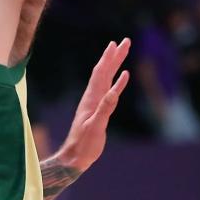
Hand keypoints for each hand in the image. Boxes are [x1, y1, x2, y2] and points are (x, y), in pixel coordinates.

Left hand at [58, 38, 130, 173]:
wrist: (74, 157)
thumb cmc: (84, 144)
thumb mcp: (95, 126)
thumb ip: (105, 108)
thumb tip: (115, 91)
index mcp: (91, 98)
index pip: (101, 73)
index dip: (108, 58)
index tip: (116, 44)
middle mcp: (93, 96)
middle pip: (104, 71)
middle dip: (114, 55)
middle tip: (125, 41)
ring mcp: (95, 102)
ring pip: (107, 78)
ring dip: (115, 64)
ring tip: (123, 51)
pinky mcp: (99, 109)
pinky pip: (109, 90)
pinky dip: (117, 81)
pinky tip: (123, 76)